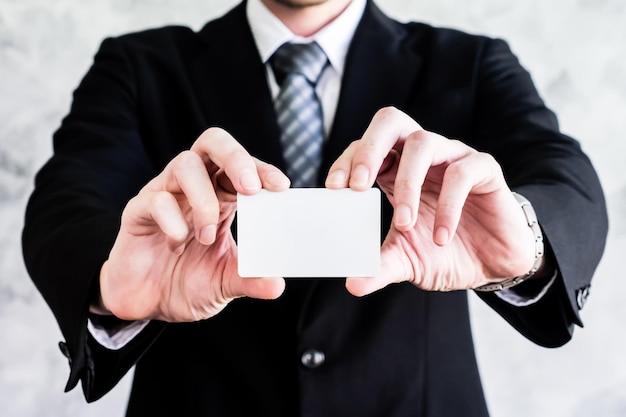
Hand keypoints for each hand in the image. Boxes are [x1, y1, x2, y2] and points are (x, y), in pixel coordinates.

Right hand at [98, 128, 288, 321]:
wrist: (148, 304)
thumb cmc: (188, 282)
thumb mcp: (226, 284)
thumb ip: (251, 280)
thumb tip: (278, 285)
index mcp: (222, 196)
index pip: (244, 167)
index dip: (262, 169)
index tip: (281, 186)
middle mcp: (194, 188)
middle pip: (213, 143)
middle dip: (236, 158)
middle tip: (250, 188)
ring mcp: (165, 194)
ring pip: (185, 164)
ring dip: (204, 200)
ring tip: (207, 236)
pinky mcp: (138, 211)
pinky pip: (156, 199)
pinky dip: (173, 221)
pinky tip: (177, 244)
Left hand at [325, 107, 535, 295]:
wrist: (493, 264)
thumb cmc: (444, 252)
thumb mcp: (407, 261)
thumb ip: (379, 266)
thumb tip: (353, 284)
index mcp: (396, 170)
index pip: (365, 147)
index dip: (348, 160)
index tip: (334, 188)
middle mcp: (422, 156)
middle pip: (391, 121)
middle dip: (369, 148)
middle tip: (357, 186)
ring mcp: (453, 157)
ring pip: (423, 142)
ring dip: (407, 183)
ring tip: (405, 225)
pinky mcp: (484, 168)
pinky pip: (462, 172)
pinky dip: (448, 205)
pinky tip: (441, 237)